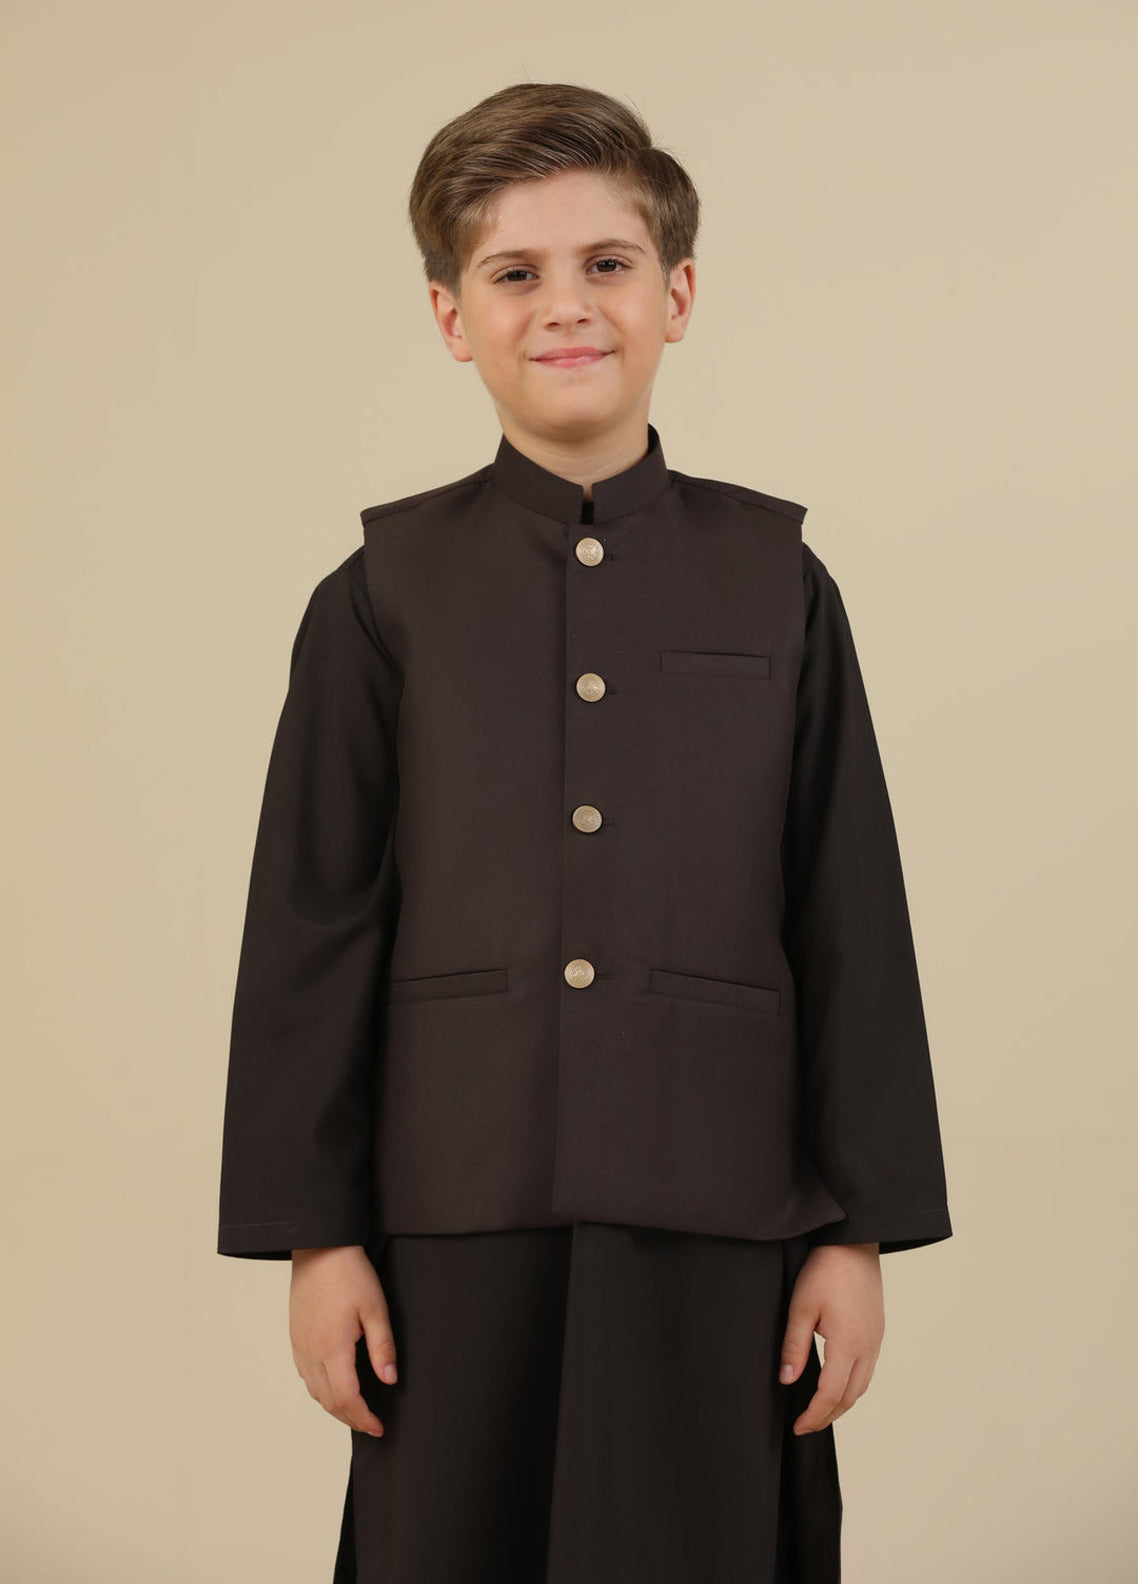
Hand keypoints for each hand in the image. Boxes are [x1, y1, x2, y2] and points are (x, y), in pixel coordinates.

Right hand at [289, 1244, 397, 1436]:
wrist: (319, 1247)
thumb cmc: (350, 1273)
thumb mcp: (375, 1308)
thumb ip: (382, 1346)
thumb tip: (389, 1380)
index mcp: (332, 1347)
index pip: (347, 1398)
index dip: (363, 1418)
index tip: (379, 1427)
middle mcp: (311, 1351)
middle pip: (328, 1401)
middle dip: (350, 1418)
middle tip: (370, 1425)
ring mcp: (300, 1345)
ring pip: (314, 1391)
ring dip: (334, 1407)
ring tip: (355, 1411)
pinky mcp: (295, 1336)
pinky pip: (305, 1375)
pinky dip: (320, 1390)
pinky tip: (334, 1386)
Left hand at [779, 1242, 882, 1435]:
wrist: (854, 1243)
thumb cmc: (825, 1270)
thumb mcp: (801, 1307)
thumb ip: (794, 1346)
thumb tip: (787, 1381)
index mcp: (848, 1345)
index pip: (831, 1394)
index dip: (814, 1416)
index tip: (797, 1427)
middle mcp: (867, 1348)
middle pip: (850, 1397)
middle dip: (827, 1416)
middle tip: (805, 1424)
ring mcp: (876, 1340)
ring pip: (862, 1386)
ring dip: (841, 1403)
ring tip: (819, 1409)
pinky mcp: (878, 1331)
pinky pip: (868, 1370)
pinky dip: (852, 1386)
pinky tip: (837, 1382)